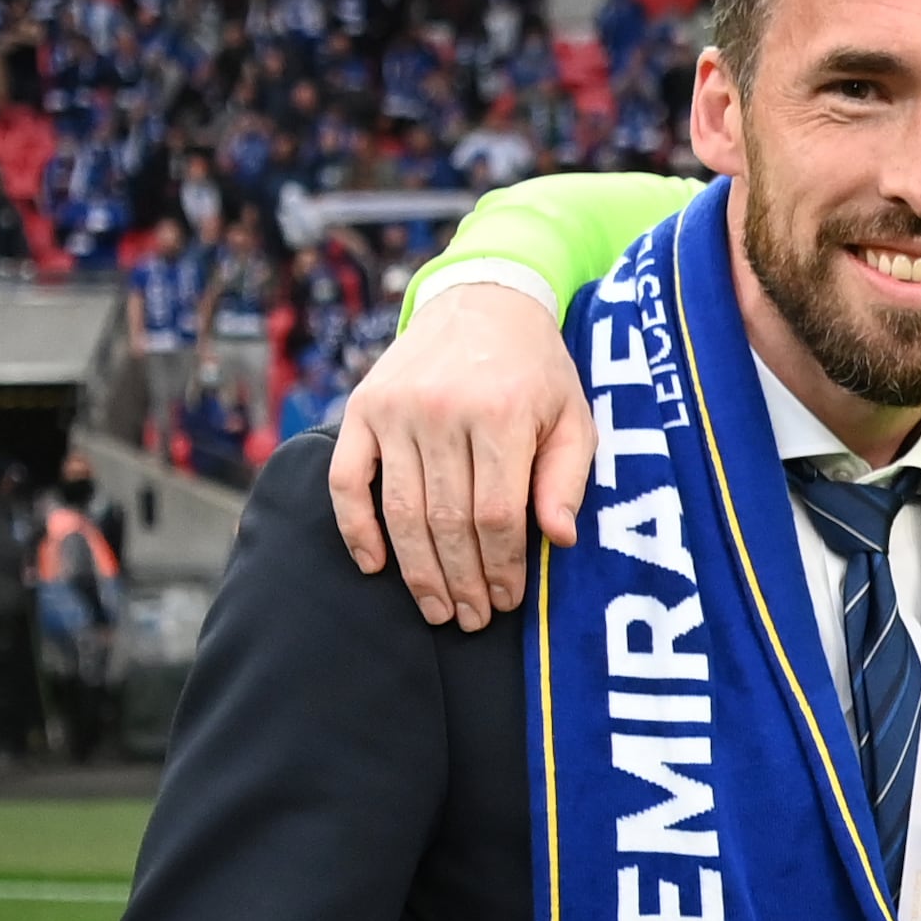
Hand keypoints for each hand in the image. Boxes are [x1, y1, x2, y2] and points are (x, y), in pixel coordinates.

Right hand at [328, 285, 587, 626]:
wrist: (483, 302)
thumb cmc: (537, 371)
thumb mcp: (574, 417)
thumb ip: (567, 478)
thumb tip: (557, 539)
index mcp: (502, 414)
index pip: (497, 514)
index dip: (502, 566)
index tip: (506, 600)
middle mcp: (442, 412)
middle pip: (446, 520)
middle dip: (461, 580)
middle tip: (470, 619)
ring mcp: (395, 410)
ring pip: (400, 511)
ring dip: (417, 570)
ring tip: (437, 608)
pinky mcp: (360, 409)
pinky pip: (346, 480)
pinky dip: (356, 527)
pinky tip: (375, 566)